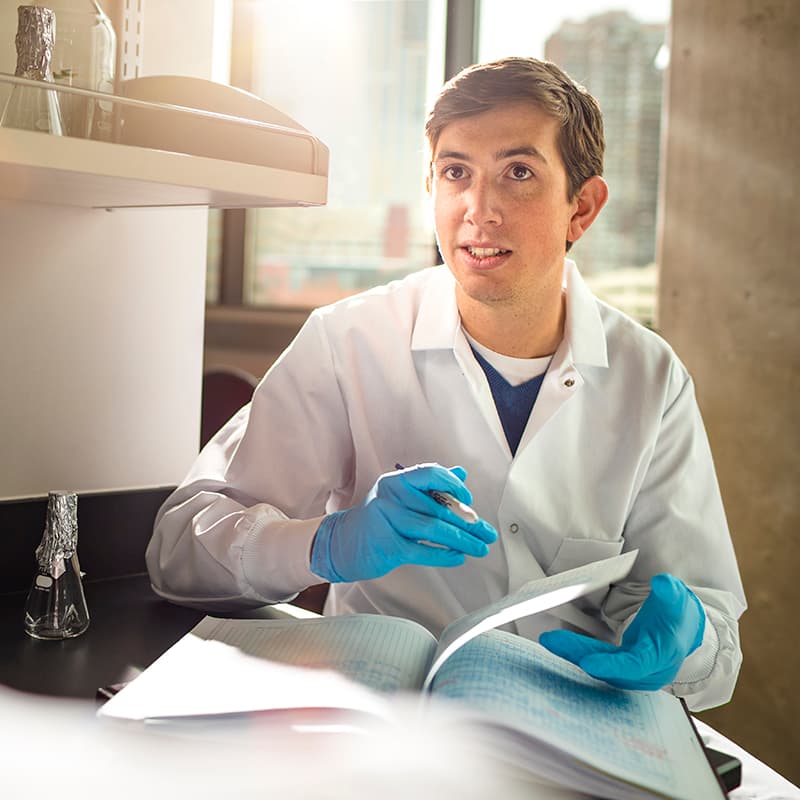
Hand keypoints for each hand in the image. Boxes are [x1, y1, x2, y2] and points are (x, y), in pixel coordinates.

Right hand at [310, 463, 496, 582]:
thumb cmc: (379, 520)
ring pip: (433, 529)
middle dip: (468, 522)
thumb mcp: (401, 496)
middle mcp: (390, 496)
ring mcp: (387, 520)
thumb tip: (461, 473)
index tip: (469, 501)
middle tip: (488, 533)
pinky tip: (458, 557)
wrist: (344, 543)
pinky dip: (443, 555)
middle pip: (438, 507)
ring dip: (462, 540)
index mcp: (396, 480)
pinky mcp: (386, 545)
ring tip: (480, 548)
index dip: (453, 485)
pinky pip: (421, 551)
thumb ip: (430, 485)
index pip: (430, 473)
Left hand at [539, 573, 704, 690]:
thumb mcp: (677, 599)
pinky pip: (596, 661)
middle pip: (608, 666)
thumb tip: (663, 583)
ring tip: (549, 639)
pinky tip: (559, 643)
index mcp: (660, 656)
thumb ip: (670, 592)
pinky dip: (577, 653)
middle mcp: (645, 670)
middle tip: (551, 640)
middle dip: (578, 653)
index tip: (588, 662)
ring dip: (573, 653)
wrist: (682, 630)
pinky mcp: (619, 666)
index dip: (611, 666)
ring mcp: (631, 671)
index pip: (634, 665)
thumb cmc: (677, 615)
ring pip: (599, 664)